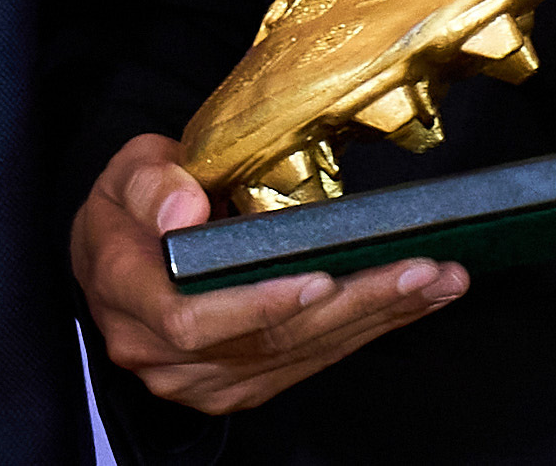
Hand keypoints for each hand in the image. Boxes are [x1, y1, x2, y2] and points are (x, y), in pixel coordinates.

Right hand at [70, 132, 467, 413]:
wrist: (119, 252)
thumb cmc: (130, 208)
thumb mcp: (127, 171)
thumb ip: (152, 184)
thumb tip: (183, 209)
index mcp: (126, 295)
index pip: (192, 318)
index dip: (259, 304)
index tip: (320, 278)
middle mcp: (161, 354)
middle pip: (266, 342)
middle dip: (353, 304)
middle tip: (420, 271)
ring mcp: (200, 379)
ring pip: (296, 356)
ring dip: (375, 318)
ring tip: (436, 282)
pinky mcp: (236, 385)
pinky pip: (305, 364)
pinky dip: (363, 332)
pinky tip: (409, 305)